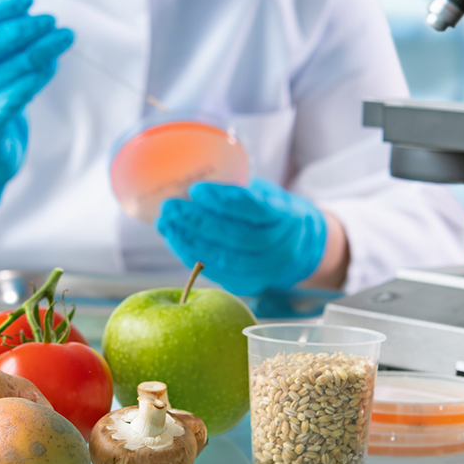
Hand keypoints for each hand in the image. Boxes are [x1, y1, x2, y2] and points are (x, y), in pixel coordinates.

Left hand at [156, 178, 327, 294]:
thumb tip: (189, 179)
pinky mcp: (249, 285)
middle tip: (170, 207)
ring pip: (223, 259)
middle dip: (198, 222)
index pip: (255, 209)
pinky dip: (190, 256)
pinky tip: (174, 240)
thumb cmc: (271, 211)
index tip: (195, 189)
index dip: (224, 200)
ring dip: (188, 241)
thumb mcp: (264, 192)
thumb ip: (236, 189)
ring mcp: (266, 271)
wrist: (298, 247)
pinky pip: (216, 273)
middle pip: (236, 237)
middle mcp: (281, 247)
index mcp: (287, 216)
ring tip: (165, 224)